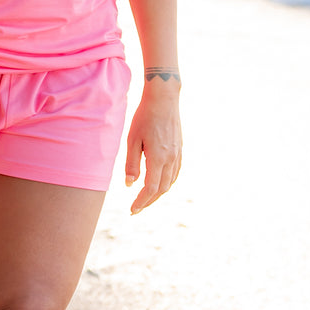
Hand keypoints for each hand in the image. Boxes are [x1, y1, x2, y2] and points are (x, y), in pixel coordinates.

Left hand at [124, 78, 181, 213]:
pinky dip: (166, 183)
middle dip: (148, 202)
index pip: (150, 189)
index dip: (141, 202)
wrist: (164, 98)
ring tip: (145, 199)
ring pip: (169, 183)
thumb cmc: (144, 117)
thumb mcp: (132, 139)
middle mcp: (171, 160)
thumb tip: (129, 185)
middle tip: (136, 209)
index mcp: (158, 158)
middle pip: (161, 189)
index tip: (132, 210)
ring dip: (157, 194)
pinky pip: (175, 174)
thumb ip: (131, 163)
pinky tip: (159, 184)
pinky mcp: (180, 150)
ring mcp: (178, 155)